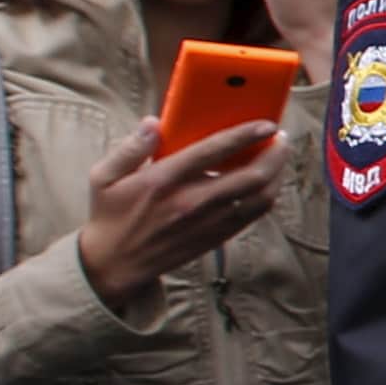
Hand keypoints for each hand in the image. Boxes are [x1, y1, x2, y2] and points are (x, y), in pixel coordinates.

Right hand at [74, 117, 286, 314]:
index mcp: (164, 180)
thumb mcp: (104, 176)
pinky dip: (268, 195)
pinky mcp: (217, 237)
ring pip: (260, 198)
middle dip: (274, 154)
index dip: (244, 134)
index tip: (266, 123)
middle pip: (250, 176)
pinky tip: (268, 181)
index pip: (213, 151)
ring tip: (279, 157)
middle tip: (281, 138)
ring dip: (277, 175)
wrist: (116, 262)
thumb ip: (130, 148)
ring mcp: (208, 222)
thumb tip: (153, 122)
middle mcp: (192, 201)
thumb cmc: (110, 213)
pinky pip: (253, 215)